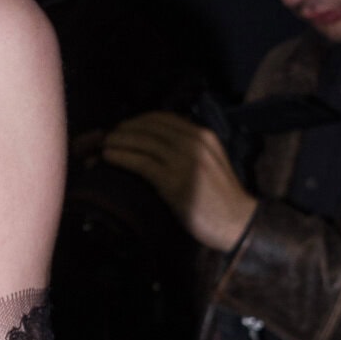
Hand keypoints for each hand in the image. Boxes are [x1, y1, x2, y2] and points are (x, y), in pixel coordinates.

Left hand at [100, 111, 255, 251]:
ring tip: (103, 146)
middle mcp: (194, 143)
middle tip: (107, 136)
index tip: (123, 127)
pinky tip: (108, 158)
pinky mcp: (174, 181)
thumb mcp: (210, 162)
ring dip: (118, 142)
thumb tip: (159, 145)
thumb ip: (190, 150)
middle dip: (124, 129)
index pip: (164, 118)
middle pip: (150, 127)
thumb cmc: (221, 197)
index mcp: (203, 136)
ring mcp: (185, 161)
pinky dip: (121, 157)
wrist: (237, 221)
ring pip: (143, 142)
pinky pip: (141, 162)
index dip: (139, 120)